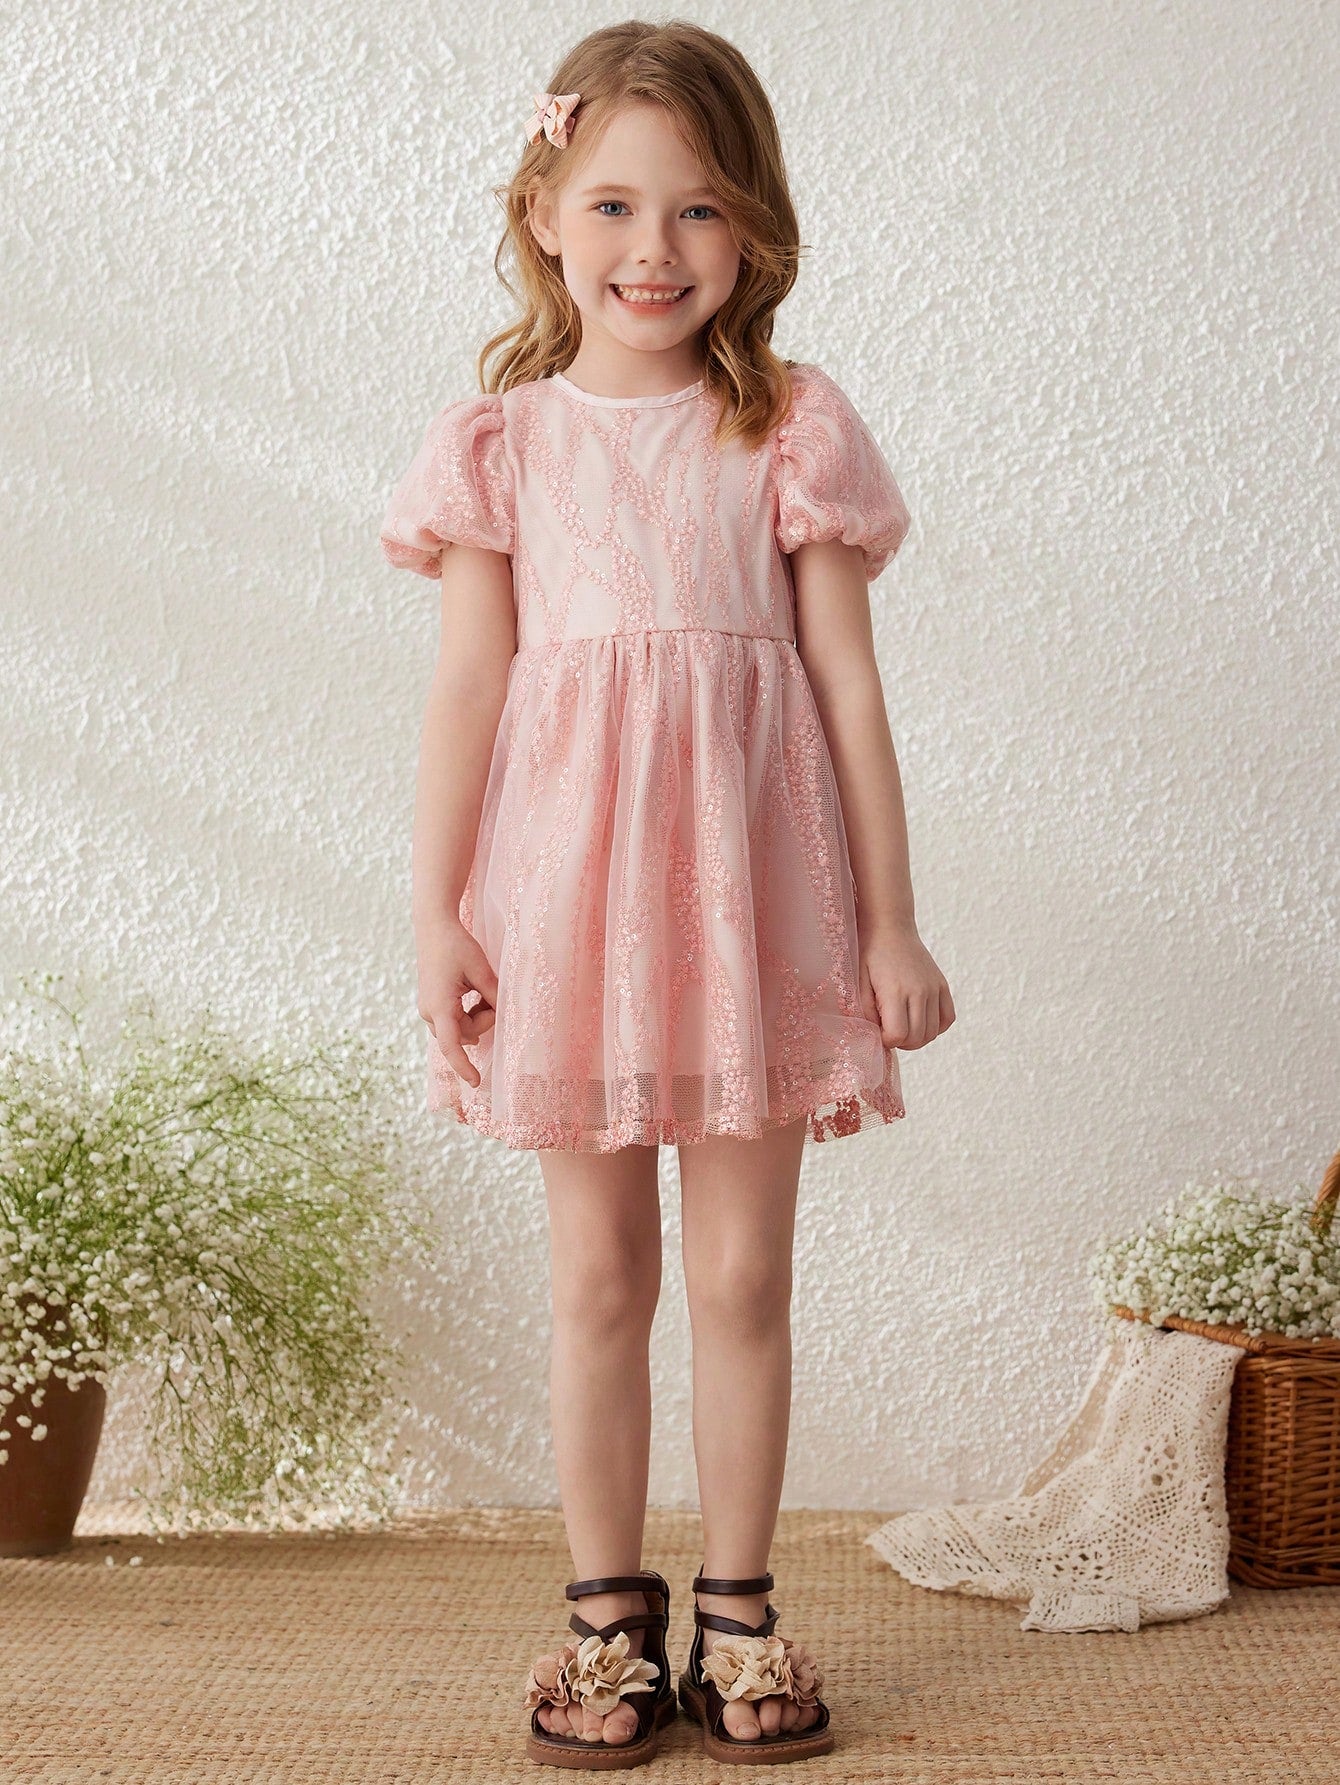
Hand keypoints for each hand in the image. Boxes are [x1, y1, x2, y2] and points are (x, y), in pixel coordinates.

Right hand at [415, 916, 498, 1087]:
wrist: (433, 927)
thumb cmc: (456, 946)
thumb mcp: (481, 970)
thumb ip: (493, 996)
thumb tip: (505, 1017)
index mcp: (440, 1005)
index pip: (451, 1045)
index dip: (463, 1066)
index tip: (476, 1082)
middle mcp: (430, 1012)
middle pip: (463, 1036)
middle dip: (483, 1022)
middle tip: (492, 996)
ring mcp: (429, 1009)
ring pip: (459, 1030)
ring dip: (476, 1017)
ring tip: (482, 990)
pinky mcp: (432, 1005)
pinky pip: (454, 1021)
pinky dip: (468, 1013)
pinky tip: (473, 993)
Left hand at [857, 922, 954, 1050]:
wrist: (890, 928)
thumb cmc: (869, 955)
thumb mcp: (859, 983)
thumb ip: (866, 1012)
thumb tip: (876, 1035)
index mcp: (895, 991)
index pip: (897, 1035)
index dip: (886, 1040)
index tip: (878, 1031)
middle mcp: (919, 991)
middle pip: (917, 1038)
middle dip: (900, 1042)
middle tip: (889, 1032)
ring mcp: (934, 988)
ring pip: (933, 1032)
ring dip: (917, 1038)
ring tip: (903, 1028)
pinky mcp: (942, 985)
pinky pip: (947, 1018)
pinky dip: (936, 1027)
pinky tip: (921, 1022)